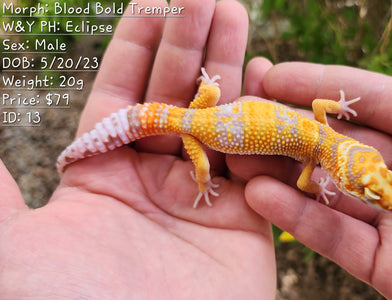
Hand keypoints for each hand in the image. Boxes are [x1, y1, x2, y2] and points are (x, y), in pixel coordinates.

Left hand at [0, 1, 275, 297]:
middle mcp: (154, 178)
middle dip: (190, 41)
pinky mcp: (247, 223)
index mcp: (101, 173)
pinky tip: (269, 76)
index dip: (138, 43)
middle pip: (176, 94)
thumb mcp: (11, 242)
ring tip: (234, 10)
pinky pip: (259, 162)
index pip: (123, 91)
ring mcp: (204, 198)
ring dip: (230, 65)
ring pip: (221, 119)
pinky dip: (265, 120)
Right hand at [234, 1, 391, 297]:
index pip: (378, 98)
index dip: (325, 84)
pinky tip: (262, 197)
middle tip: (239, 109)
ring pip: (333, 190)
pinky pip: (341, 241)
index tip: (273, 71)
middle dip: (290, 126)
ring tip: (236, 152)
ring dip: (283, 171)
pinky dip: (301, 221)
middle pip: (345, 142)